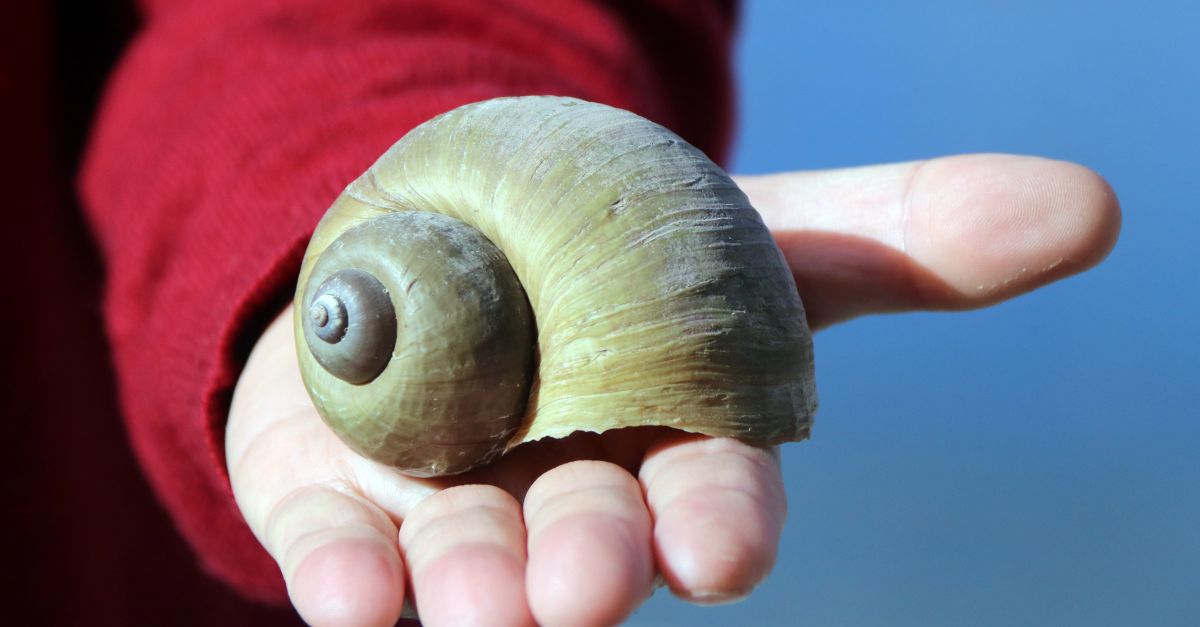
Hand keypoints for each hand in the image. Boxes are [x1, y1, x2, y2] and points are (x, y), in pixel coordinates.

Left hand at [228, 153, 1118, 625]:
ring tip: (478, 606)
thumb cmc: (630, 259)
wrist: (471, 242)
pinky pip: (336, 542)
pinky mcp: (341, 492)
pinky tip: (347, 595)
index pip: (711, 497)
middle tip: (586, 586)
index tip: (722, 546)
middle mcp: (566, 491)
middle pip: (587, 540)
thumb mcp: (752, 229)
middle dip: (593, 563)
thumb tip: (1090, 207)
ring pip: (466, 559)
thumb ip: (897, 234)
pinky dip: (344, 573)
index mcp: (668, 443)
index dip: (719, 521)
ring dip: (473, 587)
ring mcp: (449, 499)